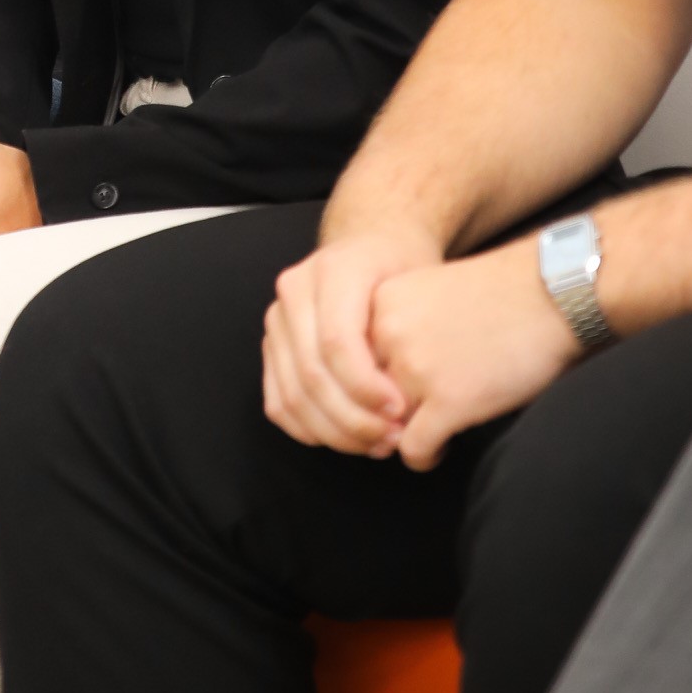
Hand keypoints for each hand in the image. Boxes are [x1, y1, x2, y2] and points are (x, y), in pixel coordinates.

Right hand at [262, 224, 441, 455]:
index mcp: (333, 270)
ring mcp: (276, 319)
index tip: (401, 412)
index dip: (366, 386)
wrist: (373, 246)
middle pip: (311, 373)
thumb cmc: (403, 270)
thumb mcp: (420, 283)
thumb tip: (404, 404)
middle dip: (353, 418)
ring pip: (291, 394)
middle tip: (391, 440)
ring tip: (374, 445)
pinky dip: (307, 429)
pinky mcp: (271, 346)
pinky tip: (342, 438)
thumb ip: (407, 334)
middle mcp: (294, 291)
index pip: (336, 342)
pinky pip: (277, 402)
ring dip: (333, 432)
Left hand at [370, 236, 582, 469]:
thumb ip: (393, 329)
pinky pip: (413, 450)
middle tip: (397, 426)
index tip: (380, 398)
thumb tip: (373, 386)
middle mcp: (385, 336)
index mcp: (375, 305)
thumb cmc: (499, 294)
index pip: (344, 362)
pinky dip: (423, 457)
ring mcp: (414, 370)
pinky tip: (442, 447)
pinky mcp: (448, 402)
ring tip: (422, 436)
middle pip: (356, 395)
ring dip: (400, 437)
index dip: (359, 386)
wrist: (555, 291)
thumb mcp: (426, 292)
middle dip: (375, 416)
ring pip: (381, 427)